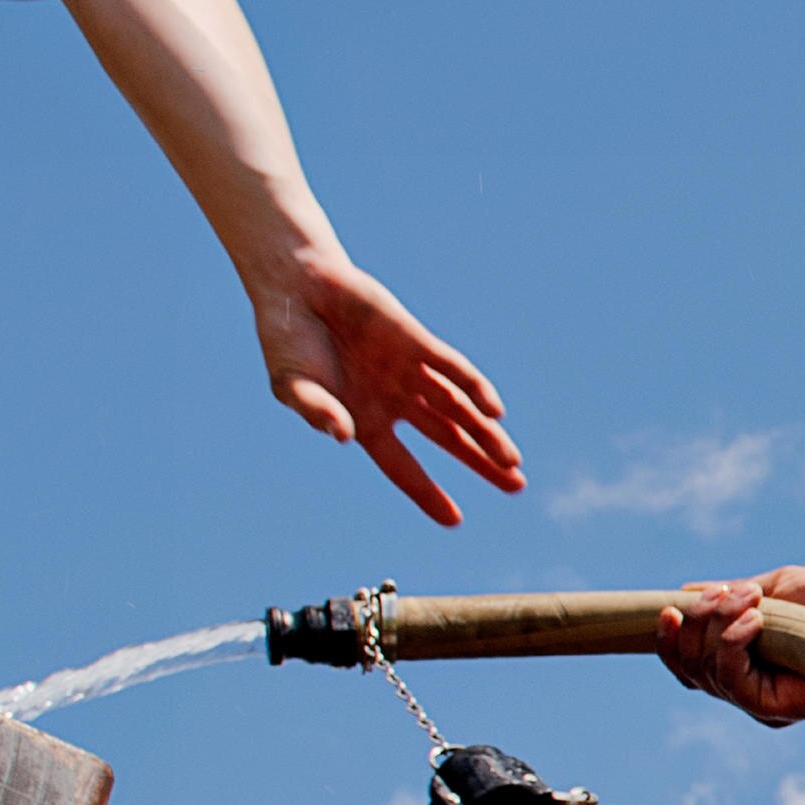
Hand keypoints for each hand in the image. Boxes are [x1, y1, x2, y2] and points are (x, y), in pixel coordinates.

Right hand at [252, 253, 520, 525]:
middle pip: (448, 438)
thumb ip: (316, 412)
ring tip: (512, 461)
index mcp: (365, 421)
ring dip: (485, 433)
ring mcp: (409, 370)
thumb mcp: (292, 386)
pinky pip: (451, 368)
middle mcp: (395, 400)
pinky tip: (494, 410)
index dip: (428, 493)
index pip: (403, 467)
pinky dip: (474, 387)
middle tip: (516, 486)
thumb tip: (345, 436)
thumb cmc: (288, 341)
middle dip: (482, 462)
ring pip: (458, 408)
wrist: (296, 285)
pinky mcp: (416, 340)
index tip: (455, 519)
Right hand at [658, 568, 804, 727]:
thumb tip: (686, 590)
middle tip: (728, 593)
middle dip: (697, 622)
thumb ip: (733, 594)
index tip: (667, 607)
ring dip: (716, 626)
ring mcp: (756, 702)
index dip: (670, 639)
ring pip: (704, 671)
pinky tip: (753, 620)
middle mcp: (745, 688)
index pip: (688, 662)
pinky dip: (732, 645)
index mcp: (742, 663)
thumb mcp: (778, 588)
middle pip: (689, 665)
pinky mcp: (772, 710)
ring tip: (749, 600)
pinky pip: (731, 681)